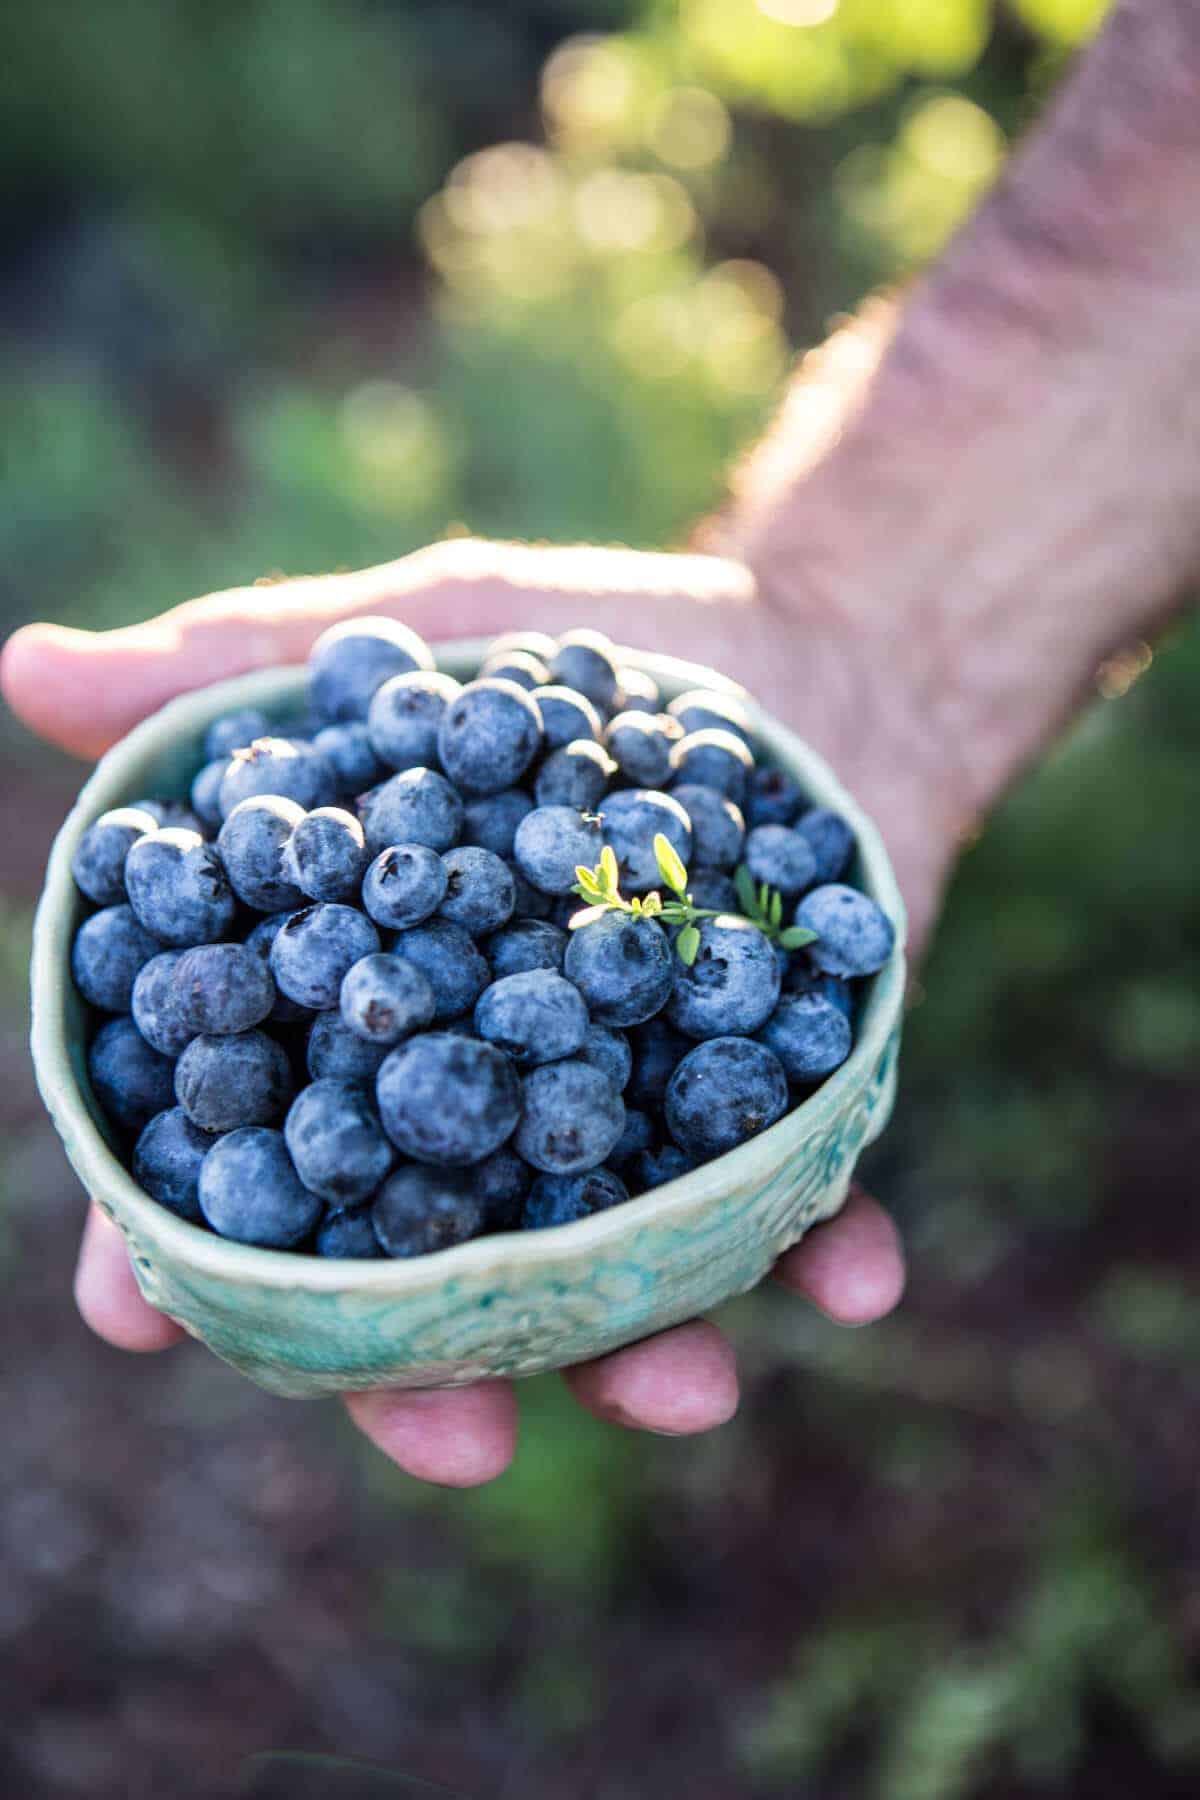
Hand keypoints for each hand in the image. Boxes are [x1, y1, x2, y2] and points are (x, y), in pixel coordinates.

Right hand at [2, 537, 935, 1485]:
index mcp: (378, 1023)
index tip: (129, 1310)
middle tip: (448, 1440)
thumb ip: (238, 677)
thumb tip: (25, 667)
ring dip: (639, 1361)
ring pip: (610, 1290)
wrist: (813, 658)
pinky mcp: (784, 1120)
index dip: (177, 1237)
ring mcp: (636, 1129)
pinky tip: (859, 1279)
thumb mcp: (420, 640)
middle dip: (427, 1377)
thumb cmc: (585, 650)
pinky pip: (805, 1216)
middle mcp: (492, 1108)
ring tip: (681, 1387)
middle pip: (425, 1279)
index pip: (250, 1152)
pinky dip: (831, 1257)